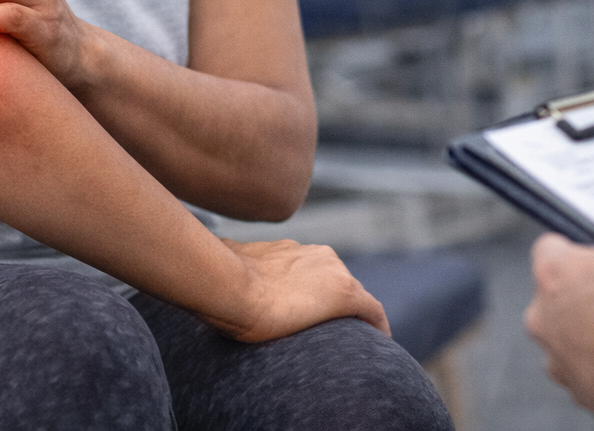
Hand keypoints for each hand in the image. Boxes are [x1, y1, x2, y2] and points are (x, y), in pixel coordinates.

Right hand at [216, 238, 390, 342]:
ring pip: (356, 297)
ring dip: (354, 318)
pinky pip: (372, 312)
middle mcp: (320, 256)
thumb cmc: (222, 281)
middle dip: (338, 306)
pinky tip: (381, 340)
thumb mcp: (231, 271)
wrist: (230, 286)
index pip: (316, 273)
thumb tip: (212, 265)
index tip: (313, 312)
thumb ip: (236, 269)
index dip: (318, 293)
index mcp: (294, 251)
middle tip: (332, 332)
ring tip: (354, 341)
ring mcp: (335, 273)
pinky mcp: (346, 294)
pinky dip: (378, 326)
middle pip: (339, 283)